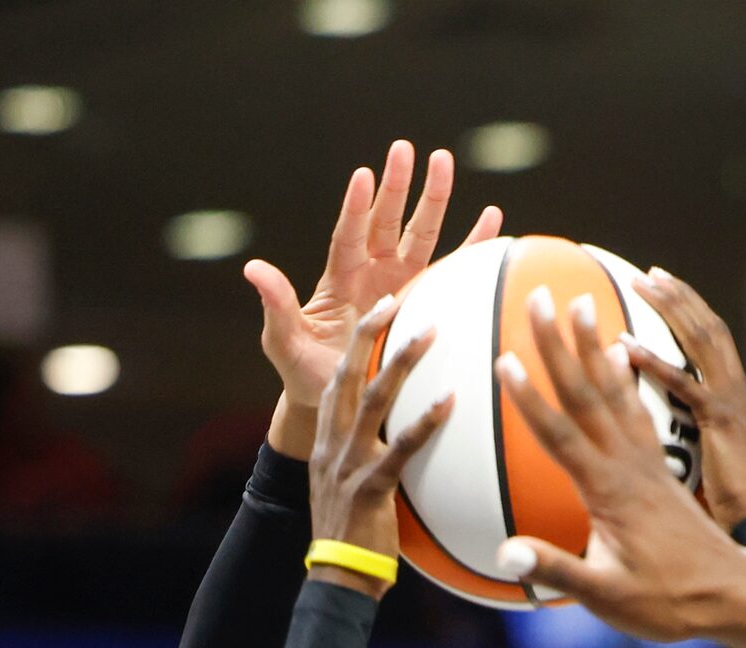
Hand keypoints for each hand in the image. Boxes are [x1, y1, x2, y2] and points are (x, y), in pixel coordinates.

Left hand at [244, 140, 501, 457]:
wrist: (340, 402)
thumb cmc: (306, 374)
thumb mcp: (284, 342)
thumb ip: (276, 306)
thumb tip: (252, 269)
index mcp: (339, 279)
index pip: (348, 235)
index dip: (355, 208)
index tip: (363, 175)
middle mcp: (372, 273)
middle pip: (387, 221)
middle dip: (398, 185)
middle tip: (406, 149)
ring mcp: (401, 284)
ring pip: (420, 234)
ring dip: (434, 199)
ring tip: (444, 160)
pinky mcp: (427, 300)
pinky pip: (454, 267)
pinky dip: (472, 243)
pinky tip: (492, 218)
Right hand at [306, 298, 449, 595]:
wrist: (338, 578)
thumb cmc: (358, 532)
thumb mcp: (357, 481)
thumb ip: (378, 450)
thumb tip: (408, 431)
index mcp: (330, 438)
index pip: (340, 375)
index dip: (359, 338)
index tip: (383, 306)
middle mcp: (334, 442)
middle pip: (349, 374)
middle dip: (371, 332)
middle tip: (399, 298)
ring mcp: (349, 463)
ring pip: (373, 400)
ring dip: (402, 363)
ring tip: (432, 332)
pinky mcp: (369, 489)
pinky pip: (399, 450)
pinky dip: (425, 423)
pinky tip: (450, 402)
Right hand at [490, 288, 745, 640]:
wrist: (733, 597)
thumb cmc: (669, 604)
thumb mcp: (608, 598)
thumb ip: (557, 572)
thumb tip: (506, 555)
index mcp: (610, 492)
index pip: (562, 435)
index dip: (530, 399)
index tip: (504, 359)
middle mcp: (630, 467)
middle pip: (588, 394)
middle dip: (560, 345)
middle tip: (541, 295)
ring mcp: (648, 464)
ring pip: (617, 392)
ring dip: (595, 345)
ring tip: (585, 302)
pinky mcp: (661, 468)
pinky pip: (639, 410)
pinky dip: (626, 378)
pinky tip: (621, 354)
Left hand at [626, 269, 745, 528]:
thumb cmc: (737, 506)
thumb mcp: (718, 460)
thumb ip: (698, 436)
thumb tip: (669, 430)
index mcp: (738, 399)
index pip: (716, 340)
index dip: (693, 310)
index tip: (666, 285)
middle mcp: (739, 392)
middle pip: (710, 328)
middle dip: (680, 297)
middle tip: (650, 272)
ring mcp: (733, 403)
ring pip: (703, 341)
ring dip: (671, 310)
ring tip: (642, 285)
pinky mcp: (722, 423)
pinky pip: (685, 384)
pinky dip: (654, 363)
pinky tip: (625, 346)